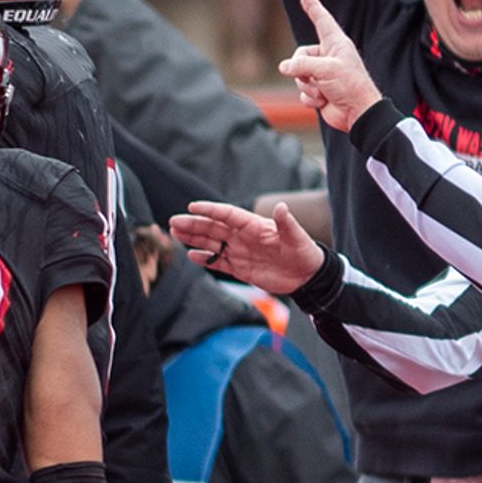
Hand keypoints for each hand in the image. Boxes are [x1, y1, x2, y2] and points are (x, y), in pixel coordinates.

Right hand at [171, 199, 324, 295]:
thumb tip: (282, 207)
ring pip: (212, 243)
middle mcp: (243, 237)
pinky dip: (205, 259)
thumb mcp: (298, 237)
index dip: (210, 210)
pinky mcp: (240, 268)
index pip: (227, 214)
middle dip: (193, 225)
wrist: (308, 276)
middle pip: (213, 228)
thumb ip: (287, 223)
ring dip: (194, 239)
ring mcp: (240, 252)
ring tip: (174, 233)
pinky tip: (191, 256)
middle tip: (173, 221)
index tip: (192, 206)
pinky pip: (218, 262)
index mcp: (254, 225)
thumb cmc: (304, 252)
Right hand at [277, 0, 382, 128]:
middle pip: (300, 55)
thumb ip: (301, 64)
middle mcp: (329, 57)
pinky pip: (303, 92)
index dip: (313, 9)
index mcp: (336, 44)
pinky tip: (324, 102)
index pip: (322, 21)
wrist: (358, 114)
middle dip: (302, 70)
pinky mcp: (320, 91)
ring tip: (324, 92)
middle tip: (315, 79)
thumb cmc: (350, 86)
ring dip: (308, 87)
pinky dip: (310, 99)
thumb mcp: (325, 69)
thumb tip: (283, 67)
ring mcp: (323, 75)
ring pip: (298, 76)